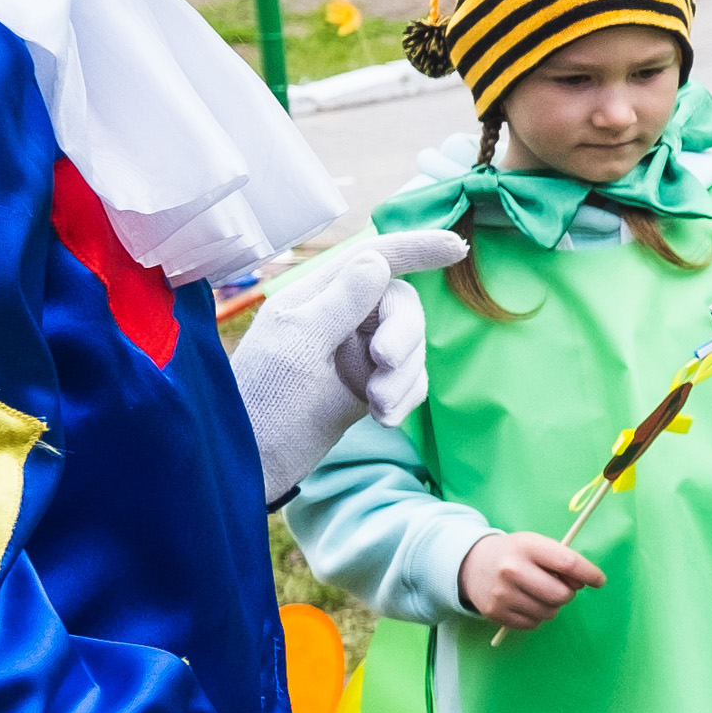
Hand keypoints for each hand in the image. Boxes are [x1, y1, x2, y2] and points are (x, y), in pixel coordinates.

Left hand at [233, 223, 468, 503]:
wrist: (254, 465)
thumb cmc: (264, 400)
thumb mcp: (301, 346)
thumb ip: (341, 302)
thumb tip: (376, 259)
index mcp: (317, 297)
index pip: (373, 259)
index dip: (415, 250)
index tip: (457, 248)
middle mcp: (341, 319)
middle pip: (401, 306)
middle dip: (404, 335)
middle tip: (386, 364)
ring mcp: (356, 354)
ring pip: (412, 347)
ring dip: (404, 377)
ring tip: (380, 407)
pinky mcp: (369, 387)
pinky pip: (410, 381)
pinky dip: (405, 397)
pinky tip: (385, 419)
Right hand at [457, 530, 601, 628]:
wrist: (472, 564)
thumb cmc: (515, 553)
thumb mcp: (536, 545)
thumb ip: (561, 560)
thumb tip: (583, 583)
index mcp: (527, 546)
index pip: (568, 563)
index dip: (590, 574)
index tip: (599, 580)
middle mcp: (512, 570)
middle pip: (561, 594)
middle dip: (568, 593)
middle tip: (561, 587)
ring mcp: (502, 594)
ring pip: (549, 613)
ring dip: (552, 606)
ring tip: (540, 593)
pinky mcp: (496, 613)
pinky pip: (533, 624)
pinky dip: (537, 616)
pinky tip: (527, 602)